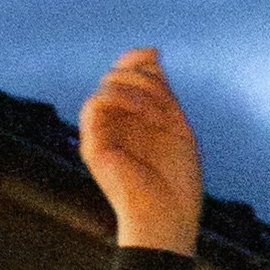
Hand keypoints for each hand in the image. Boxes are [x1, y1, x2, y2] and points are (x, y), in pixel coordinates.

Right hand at [77, 49, 203, 254]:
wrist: (167, 217)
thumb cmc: (178, 183)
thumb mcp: (177, 126)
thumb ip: (162, 92)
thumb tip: (152, 52)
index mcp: (137, 120)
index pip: (127, 76)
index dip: (136, 59)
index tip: (153, 53)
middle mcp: (117, 123)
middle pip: (118, 75)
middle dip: (143, 78)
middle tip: (165, 104)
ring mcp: (103, 133)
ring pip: (107, 85)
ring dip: (136, 90)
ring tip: (156, 115)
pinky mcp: (92, 145)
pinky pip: (94, 103)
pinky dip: (119, 98)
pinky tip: (142, 115)